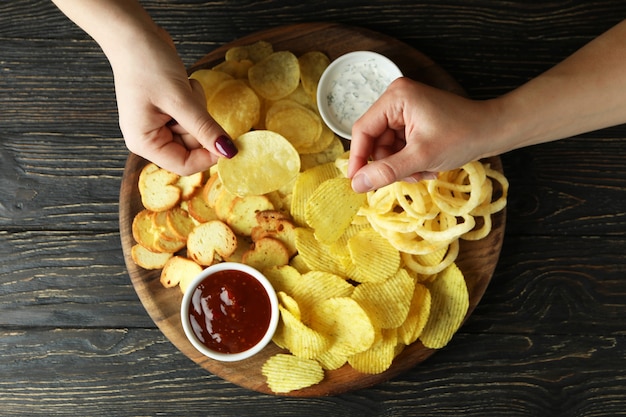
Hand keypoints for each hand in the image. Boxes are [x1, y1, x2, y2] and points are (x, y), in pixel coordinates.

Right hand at [111, 26, 236, 174]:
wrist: (133, 33)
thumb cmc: (147, 64)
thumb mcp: (180, 99)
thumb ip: (205, 129)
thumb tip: (228, 152)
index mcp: (144, 142)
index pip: (184, 165)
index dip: (208, 157)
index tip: (228, 143)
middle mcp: (149, 138)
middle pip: (191, 149)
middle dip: (200, 126)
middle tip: (192, 100)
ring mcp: (158, 124)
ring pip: (195, 131)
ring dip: (198, 111)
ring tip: (183, 88)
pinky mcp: (167, 111)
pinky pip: (192, 117)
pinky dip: (194, 102)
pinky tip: (181, 85)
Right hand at [347, 77, 500, 191]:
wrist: (494, 130)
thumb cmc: (462, 136)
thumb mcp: (421, 157)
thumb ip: (387, 171)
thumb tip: (357, 184)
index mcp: (395, 98)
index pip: (363, 130)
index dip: (358, 159)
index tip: (357, 183)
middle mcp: (396, 99)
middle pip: (375, 140)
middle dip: (390, 163)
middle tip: (410, 177)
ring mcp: (404, 109)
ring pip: (387, 147)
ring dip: (402, 165)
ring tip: (424, 172)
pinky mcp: (413, 120)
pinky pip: (399, 146)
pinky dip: (410, 160)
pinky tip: (427, 166)